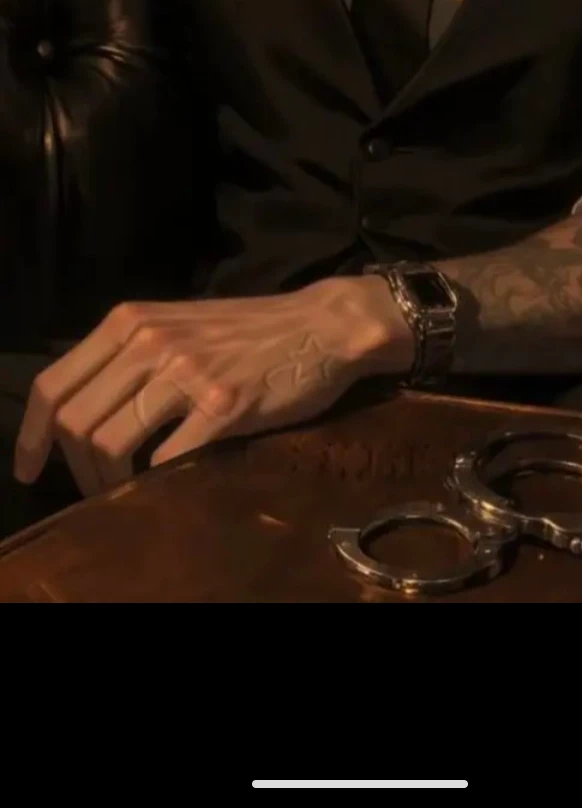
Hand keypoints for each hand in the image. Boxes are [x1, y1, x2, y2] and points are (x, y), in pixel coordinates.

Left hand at [13, 275, 413, 496]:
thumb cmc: (245, 331)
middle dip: (76, 469)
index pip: (56, 384)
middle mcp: (150, 341)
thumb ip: (127, 356)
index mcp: (130, 321)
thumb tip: (81, 412)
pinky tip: (166, 484)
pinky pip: (166, 459)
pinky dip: (155, 482)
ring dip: (110, 483)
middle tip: (94, 488)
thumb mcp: (174, 324)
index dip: (32, 436)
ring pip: (112, 444)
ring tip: (126, 491)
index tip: (29, 468)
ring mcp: (187, 373)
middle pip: (77, 422)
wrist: (319, 325)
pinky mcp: (224, 405)